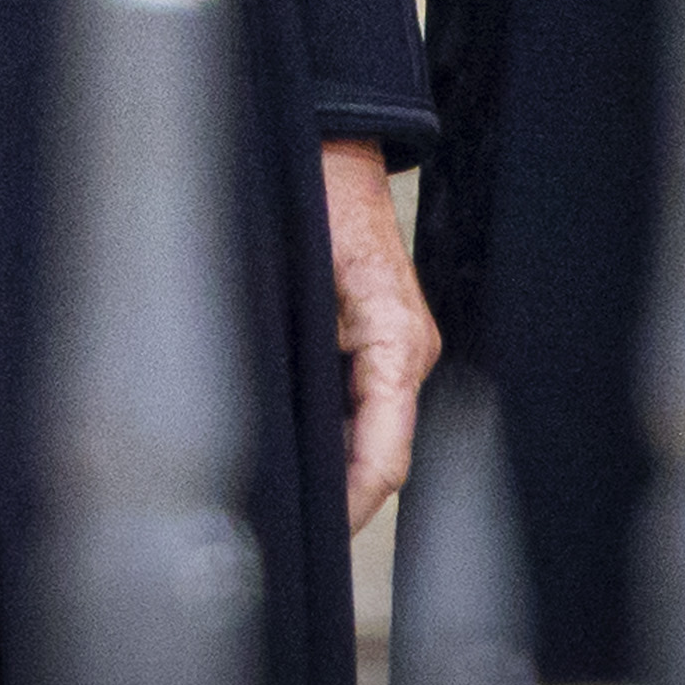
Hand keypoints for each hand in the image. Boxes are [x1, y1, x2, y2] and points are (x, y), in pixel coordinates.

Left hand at [320, 139, 433, 532]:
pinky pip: (356, 410)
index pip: (384, 459)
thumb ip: (305, 360)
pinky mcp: (372, 344)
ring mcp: (392, 353)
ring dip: (331, 474)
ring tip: (279, 509)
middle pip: (377, 458)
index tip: (313, 536)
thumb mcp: (301, 281)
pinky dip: (329, 441)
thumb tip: (283, 440)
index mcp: (399, 346)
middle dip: (337, 501)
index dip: (349, 507)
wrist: (327, 147)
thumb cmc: (318, 198)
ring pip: (366, 440)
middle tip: (285, 536)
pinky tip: (288, 457)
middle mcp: (404, 357)